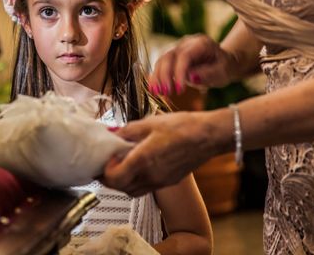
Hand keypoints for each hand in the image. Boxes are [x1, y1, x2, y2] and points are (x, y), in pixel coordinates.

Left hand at [101, 111, 225, 196]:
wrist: (208, 136)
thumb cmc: (181, 126)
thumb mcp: (150, 122)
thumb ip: (128, 131)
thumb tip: (111, 133)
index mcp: (143, 160)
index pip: (115, 178)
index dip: (105, 171)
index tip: (106, 158)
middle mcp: (151, 176)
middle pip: (121, 188)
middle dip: (110, 178)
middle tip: (108, 164)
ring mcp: (161, 181)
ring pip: (133, 191)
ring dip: (123, 182)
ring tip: (122, 165)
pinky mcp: (169, 182)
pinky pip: (147, 187)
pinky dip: (137, 181)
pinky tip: (139, 165)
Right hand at [150, 34, 234, 96]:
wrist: (223, 61)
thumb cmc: (224, 66)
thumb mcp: (223, 71)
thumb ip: (208, 73)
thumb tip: (190, 77)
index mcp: (201, 43)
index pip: (184, 56)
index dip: (179, 73)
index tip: (180, 90)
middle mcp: (186, 43)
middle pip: (169, 56)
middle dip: (165, 75)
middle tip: (166, 92)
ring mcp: (177, 48)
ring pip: (161, 60)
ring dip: (157, 77)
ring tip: (157, 92)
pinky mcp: (172, 57)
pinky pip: (161, 65)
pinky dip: (157, 77)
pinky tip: (154, 89)